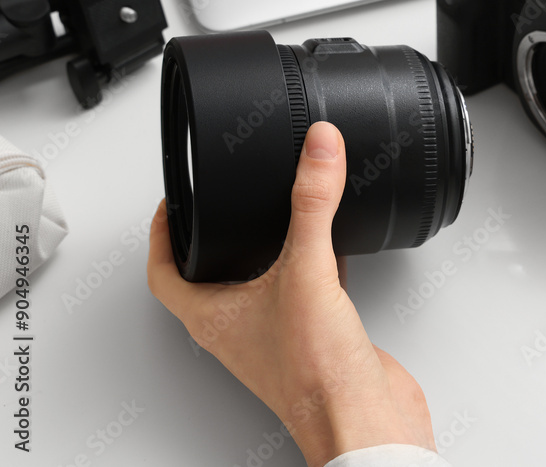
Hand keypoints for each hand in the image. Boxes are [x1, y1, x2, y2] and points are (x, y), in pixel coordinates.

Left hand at [148, 122, 435, 465]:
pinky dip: (314, 270)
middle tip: (215, 209)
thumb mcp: (307, 271)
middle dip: (211, 242)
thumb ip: (312, 203)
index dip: (161, 234)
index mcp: (213, 317)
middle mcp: (238, 329)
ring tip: (273, 223)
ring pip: (258, 288)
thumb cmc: (316, 376)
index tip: (173, 204)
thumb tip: (317, 149)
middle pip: (207, 281)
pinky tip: (336, 255)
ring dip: (264, 256)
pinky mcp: (316, 337)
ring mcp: (277, 336)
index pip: (163, 273)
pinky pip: (305, 295)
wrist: (363, 418)